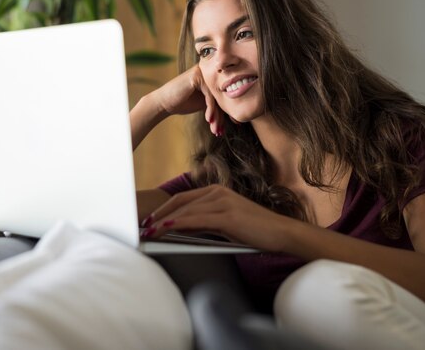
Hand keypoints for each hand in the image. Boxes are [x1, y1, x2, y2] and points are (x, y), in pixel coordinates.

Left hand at [141, 185, 290, 250]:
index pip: (183, 198)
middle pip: (180, 202)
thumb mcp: (225, 224)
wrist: (281, 233)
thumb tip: (179, 228)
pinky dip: (178, 224)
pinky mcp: (227, 215)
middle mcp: (218, 192)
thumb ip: (203, 222)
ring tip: (149, 232)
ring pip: (186, 211)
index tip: (149, 220)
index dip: (164, 209)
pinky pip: (196, 219)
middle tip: (143, 227)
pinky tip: (166, 228)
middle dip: (159, 215)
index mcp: (217, 191)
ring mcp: (223, 202)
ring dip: (164, 222)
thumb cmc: (254, 231)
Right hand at [153, 65, 224, 135]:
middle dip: (221, 117)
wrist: (164, 102)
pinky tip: (208, 120)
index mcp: (212, 78)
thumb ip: (218, 105)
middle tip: (220, 132)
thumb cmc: (183, 103)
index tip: (230, 126)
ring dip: (216, 116)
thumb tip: (237, 117)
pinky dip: (210, 109)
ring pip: (216, 97)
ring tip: (214, 130)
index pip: (224, 96)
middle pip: (221, 97)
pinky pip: (209, 95)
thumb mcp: (205, 105)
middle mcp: (210, 72)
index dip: (227, 113)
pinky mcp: (198, 77)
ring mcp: (204, 73)